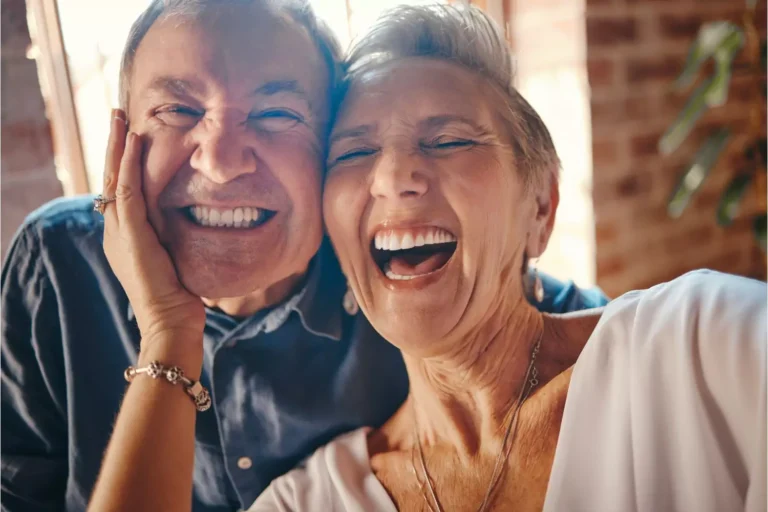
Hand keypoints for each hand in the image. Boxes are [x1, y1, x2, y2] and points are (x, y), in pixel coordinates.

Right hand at [101, 110, 204, 348]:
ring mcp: (120, 232)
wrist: (170, 321)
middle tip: (116, 115)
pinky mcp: (131, 234)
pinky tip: (132, 142)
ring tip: (119, 117)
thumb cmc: (179, 296)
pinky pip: (127, 191)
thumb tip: (188, 221)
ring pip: (113, 178)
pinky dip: (127, 165)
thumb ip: (171, 237)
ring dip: (117, 145)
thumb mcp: (172, 258)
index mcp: (124, 235)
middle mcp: (115, 230)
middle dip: (113, 145)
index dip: (121, 162)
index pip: (119, 190)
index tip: (129, 136)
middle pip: (109, 178)